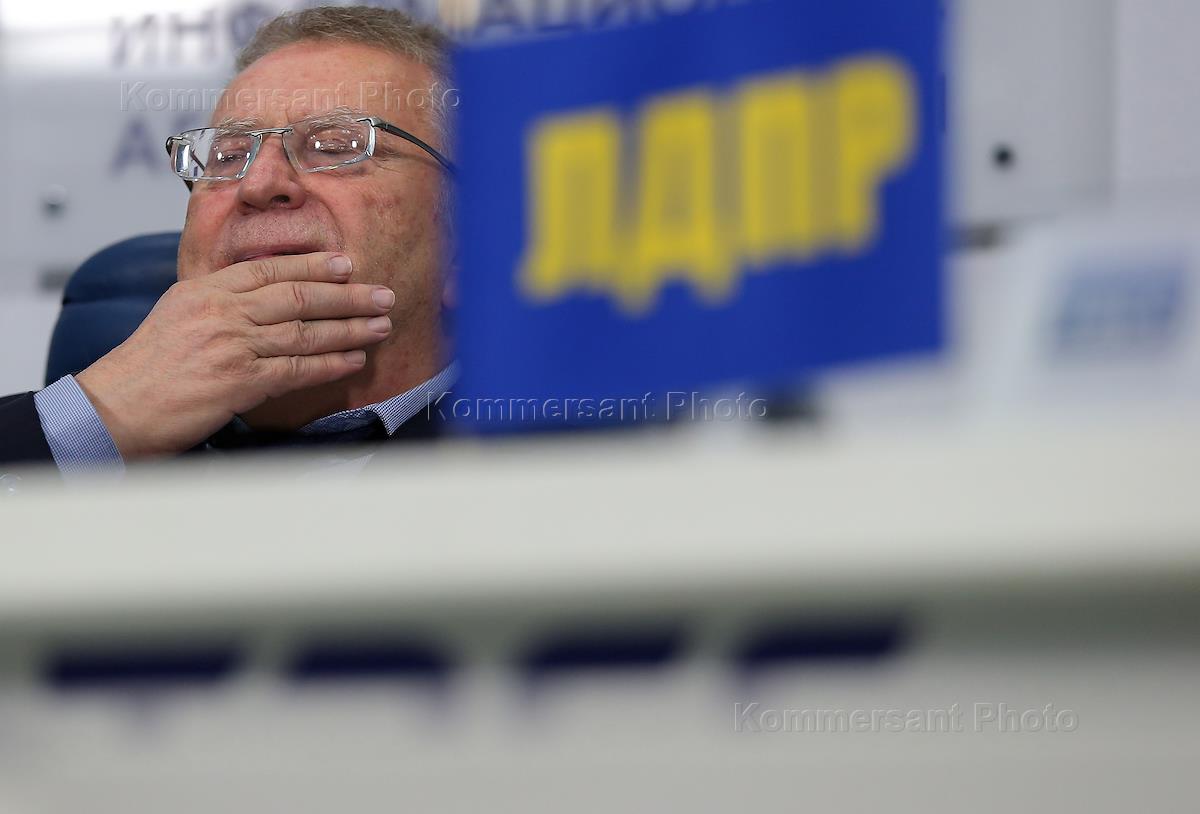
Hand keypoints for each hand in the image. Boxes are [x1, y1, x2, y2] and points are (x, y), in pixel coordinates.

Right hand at [75, 252, 394, 458]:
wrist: (116, 406)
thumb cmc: (146, 368)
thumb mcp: (178, 314)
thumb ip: (219, 301)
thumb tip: (259, 296)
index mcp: (206, 290)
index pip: (269, 269)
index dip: (312, 265)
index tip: (346, 264)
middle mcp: (222, 311)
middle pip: (297, 295)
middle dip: (346, 295)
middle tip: (382, 294)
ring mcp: (233, 345)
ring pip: (304, 330)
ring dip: (349, 328)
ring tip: (381, 325)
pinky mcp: (240, 381)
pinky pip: (297, 370)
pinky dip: (330, 364)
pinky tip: (355, 360)